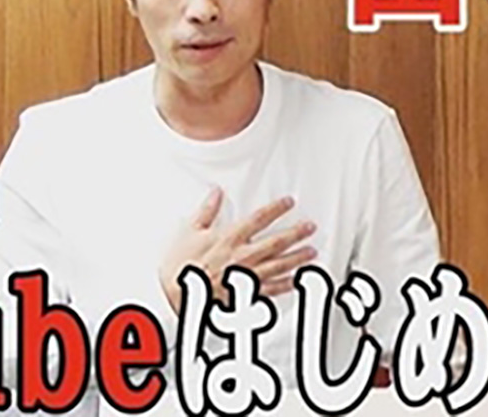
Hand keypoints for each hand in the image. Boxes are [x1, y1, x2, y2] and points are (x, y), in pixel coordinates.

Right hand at [159, 187, 317, 312]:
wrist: (175, 294)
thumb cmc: (180, 264)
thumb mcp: (190, 231)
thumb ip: (207, 211)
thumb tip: (216, 192)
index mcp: (229, 238)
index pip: (258, 219)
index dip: (276, 209)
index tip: (289, 202)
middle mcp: (241, 256)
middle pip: (275, 242)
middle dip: (296, 233)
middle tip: (310, 227)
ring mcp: (245, 276)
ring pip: (278, 265)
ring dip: (297, 258)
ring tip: (312, 252)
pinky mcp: (244, 294)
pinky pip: (270, 289)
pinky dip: (286, 285)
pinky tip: (297, 281)